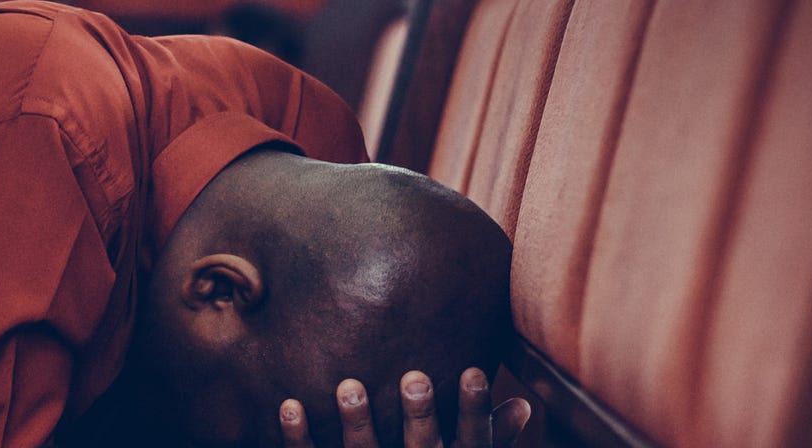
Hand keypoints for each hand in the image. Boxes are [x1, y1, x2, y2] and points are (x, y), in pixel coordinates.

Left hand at [278, 368, 530, 446]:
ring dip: (357, 422)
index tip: (474, 371)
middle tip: (414, 377)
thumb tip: (522, 405)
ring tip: (349, 386)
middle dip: (419, 415)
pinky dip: (298, 436)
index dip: (473, 411)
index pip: (470, 442)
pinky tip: (289, 404)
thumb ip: (494, 441)